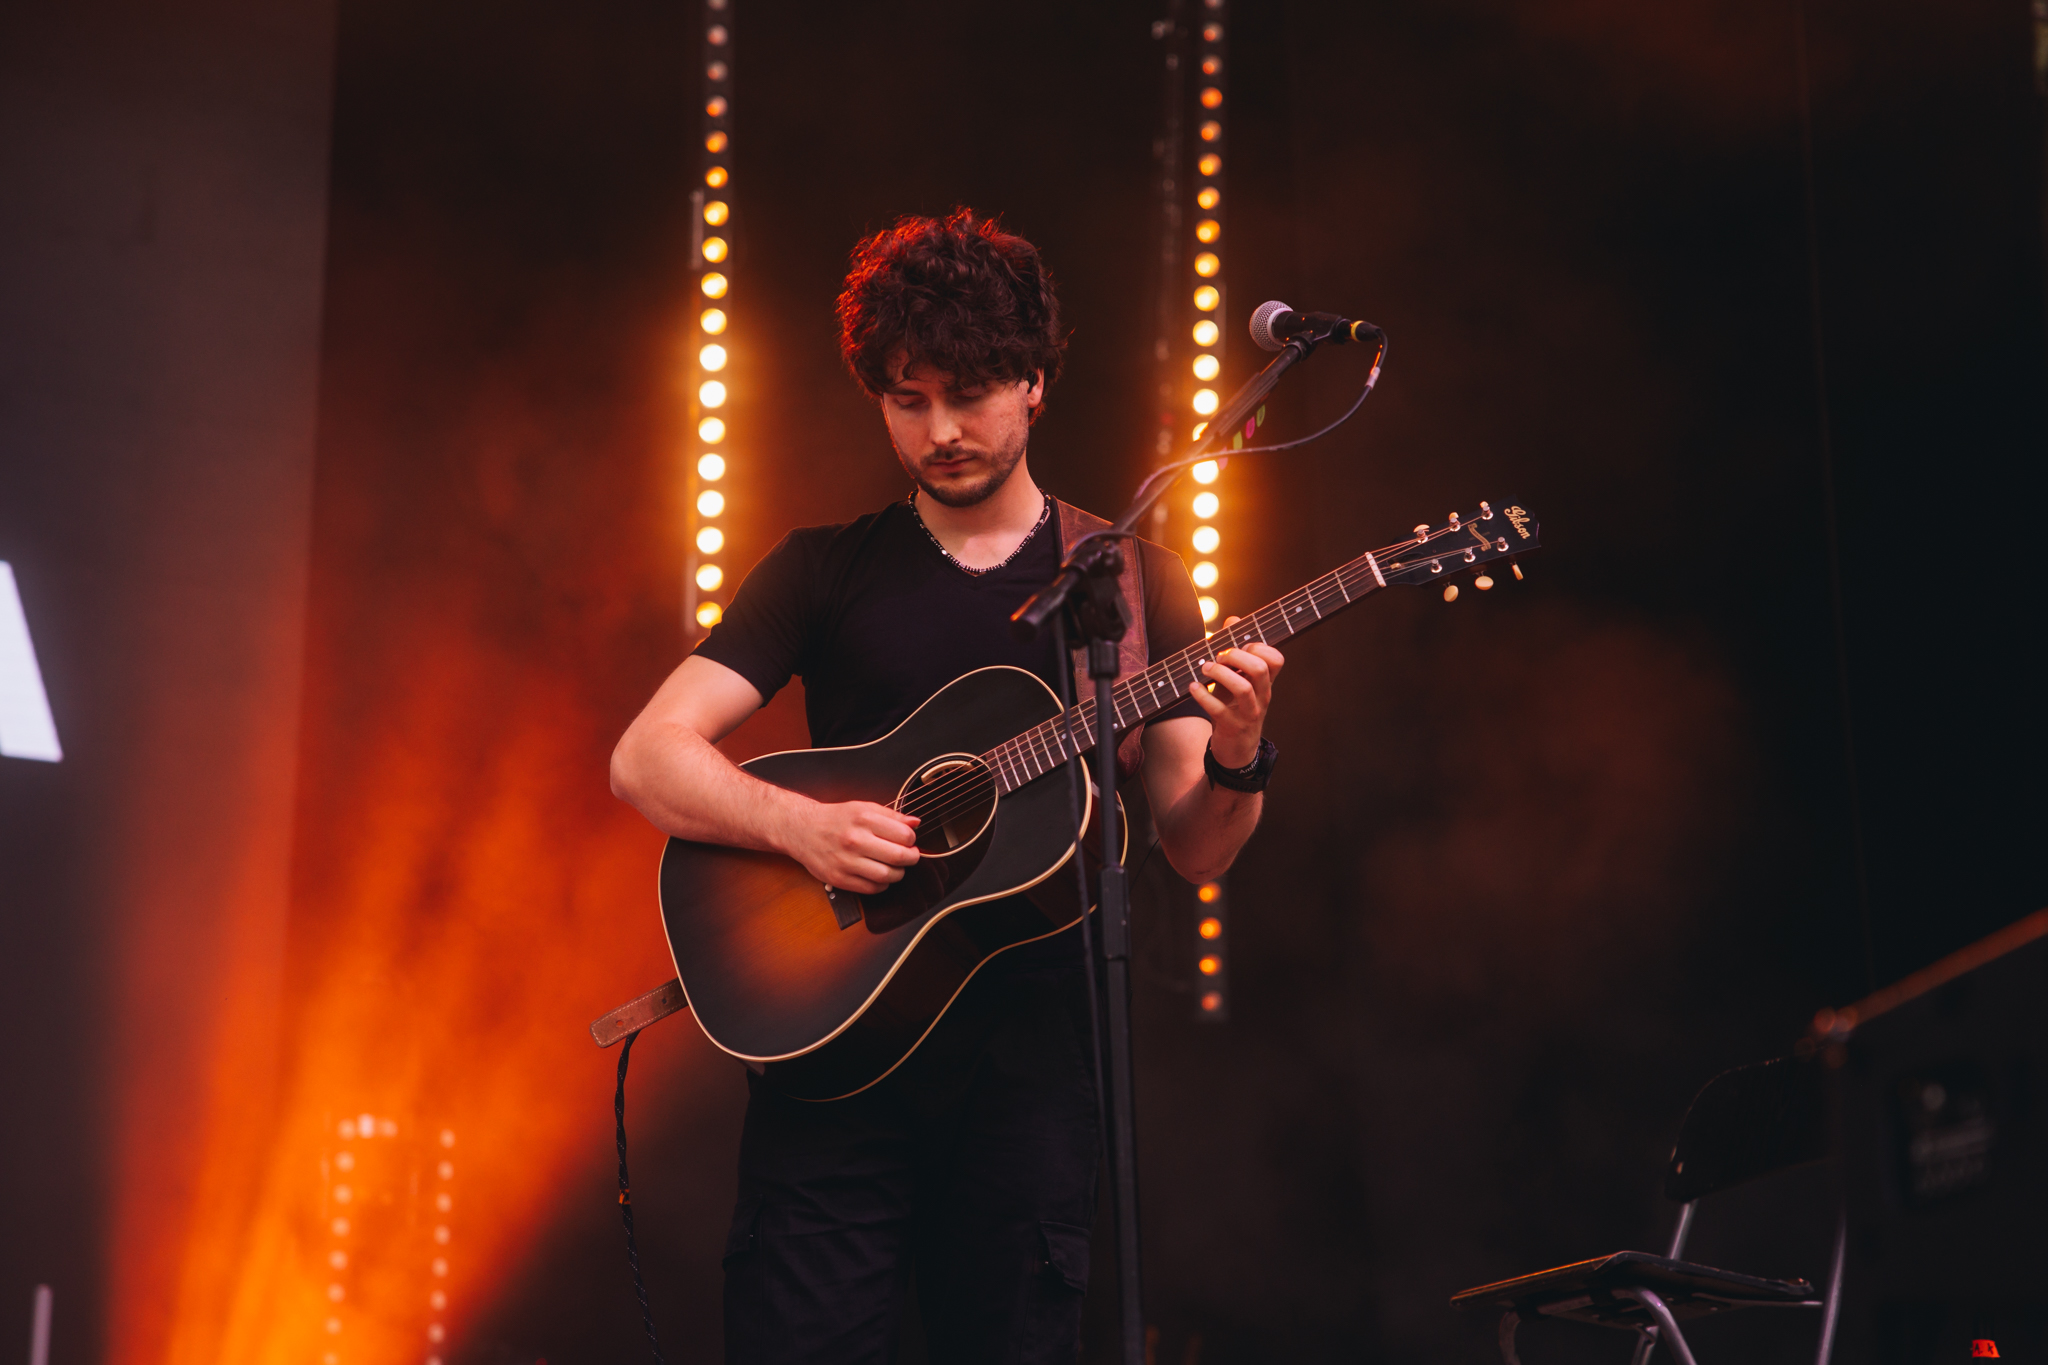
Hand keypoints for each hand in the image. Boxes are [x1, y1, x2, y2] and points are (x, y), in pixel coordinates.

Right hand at [779, 799, 920, 894]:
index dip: (912, 840)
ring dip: (898, 873)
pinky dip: (882, 884)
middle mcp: (855, 840)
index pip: (904, 835)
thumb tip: (916, 823)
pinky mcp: (839, 878)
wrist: (802, 829)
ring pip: (887, 876)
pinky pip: (872, 888)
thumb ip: (891, 815)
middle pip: (898, 857)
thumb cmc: (836, 819)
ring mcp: (846, 861)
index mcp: (863, 819)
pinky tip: (879, 875)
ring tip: (895, 867)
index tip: (909, 841)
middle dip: (911, 858)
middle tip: (910, 856)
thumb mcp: (863, 808)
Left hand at [1188, 617, 1284, 769]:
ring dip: (1221, 673)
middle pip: (1260, 669)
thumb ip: (1236, 651)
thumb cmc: (1236, 708)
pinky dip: (1202, 695)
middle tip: (1219, 656)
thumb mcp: (1238, 680)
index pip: (1277, 659)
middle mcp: (1261, 697)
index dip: (1259, 647)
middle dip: (1237, 656)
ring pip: (1243, 688)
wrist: (1236, 750)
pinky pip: (1218, 709)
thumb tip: (1233, 618)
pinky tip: (1192, 687)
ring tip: (1205, 668)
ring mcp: (1248, 713)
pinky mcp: (1232, 727)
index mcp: (1265, 684)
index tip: (1240, 646)